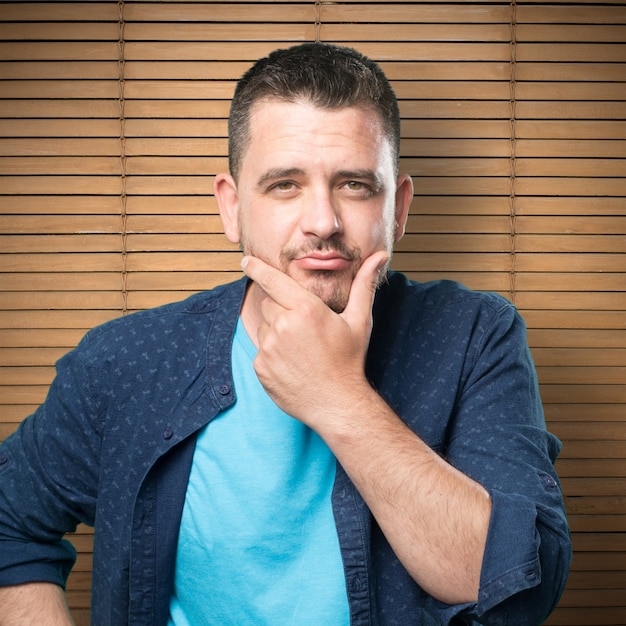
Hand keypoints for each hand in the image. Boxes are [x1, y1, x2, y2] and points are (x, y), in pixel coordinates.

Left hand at [240, 250, 388, 427]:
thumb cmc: (349, 360)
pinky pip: (261, 350)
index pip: (272, 280)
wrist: (337, 404)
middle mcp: (283, 325)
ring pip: (264, 327)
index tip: (246, 260)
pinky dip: (272, 353)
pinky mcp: (260, 367)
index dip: (257, 268)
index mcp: (306, 309)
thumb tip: (379, 256)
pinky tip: (293, 364)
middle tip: (304, 327)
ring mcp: (269, 348)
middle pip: (269, 303)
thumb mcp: (359, 320)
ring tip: (301, 349)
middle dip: (281, 308)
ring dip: (276, 331)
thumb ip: (363, 285)